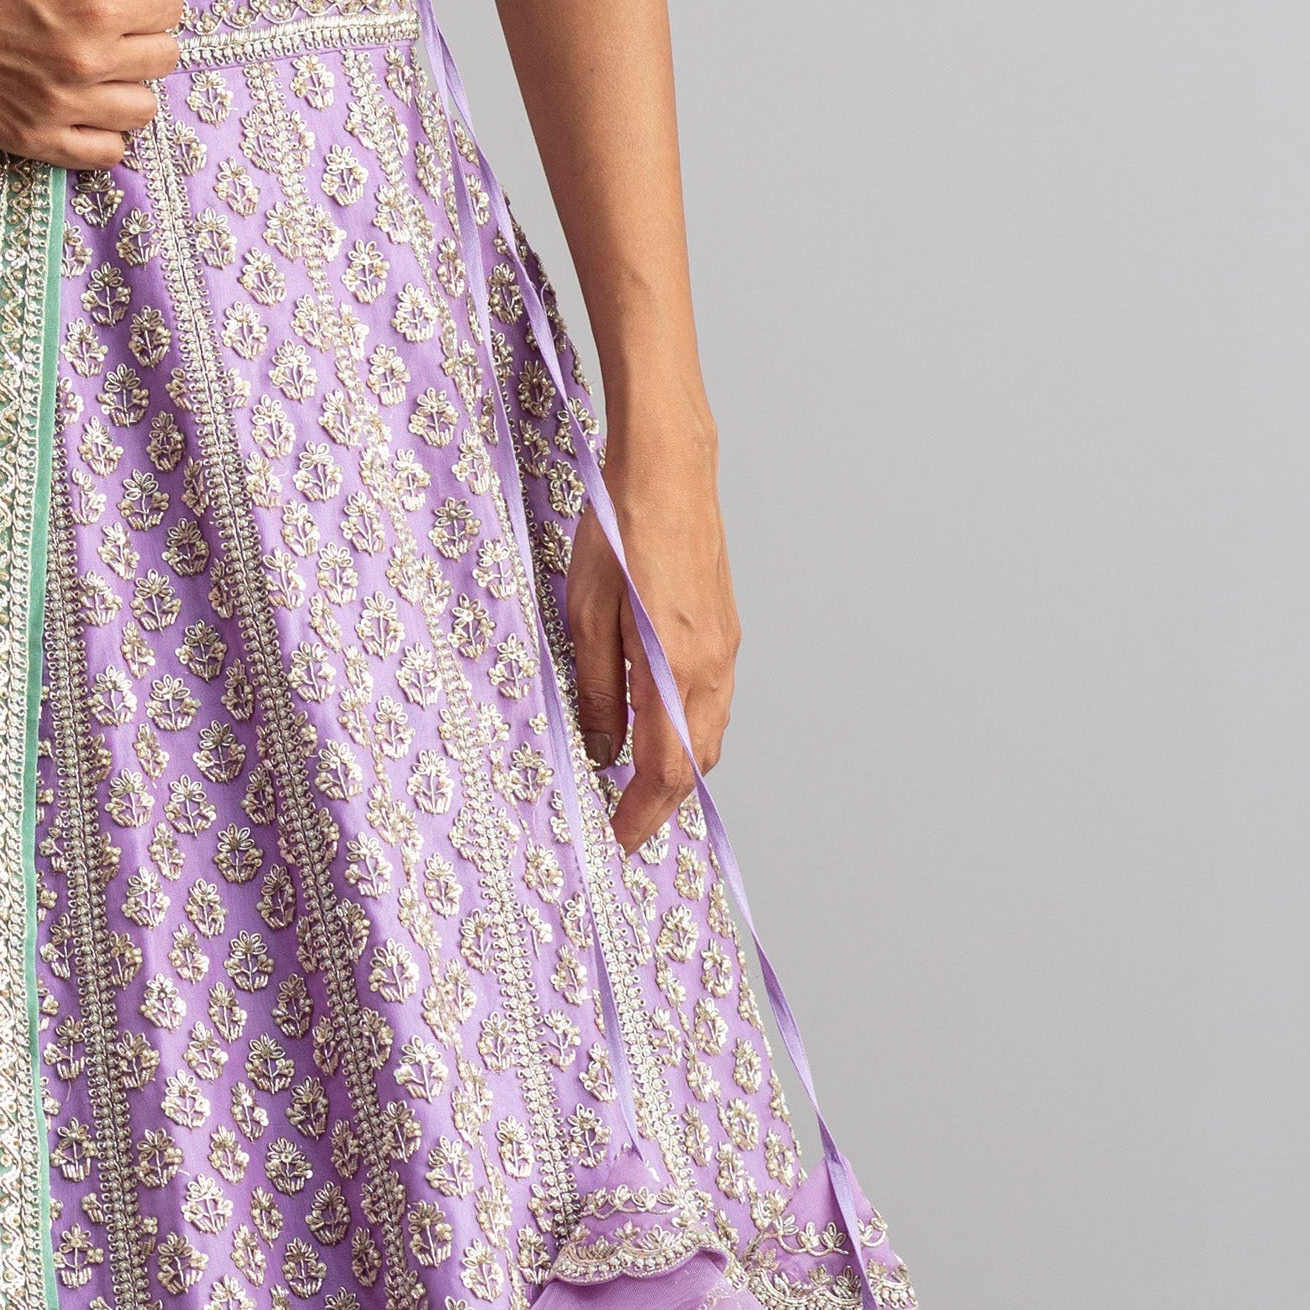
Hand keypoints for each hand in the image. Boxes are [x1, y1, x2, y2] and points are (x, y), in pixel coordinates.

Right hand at [0, 0, 193, 166]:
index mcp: (95, 7)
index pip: (170, 8)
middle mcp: (86, 62)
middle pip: (164, 58)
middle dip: (143, 37)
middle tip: (104, 28)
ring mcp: (62, 108)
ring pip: (143, 109)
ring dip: (129, 85)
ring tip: (95, 68)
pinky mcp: (36, 140)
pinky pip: (106, 153)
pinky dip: (107, 133)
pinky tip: (86, 107)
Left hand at [570, 432, 739, 852]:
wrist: (669, 468)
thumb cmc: (620, 529)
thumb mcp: (585, 613)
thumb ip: (597, 688)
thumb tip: (602, 749)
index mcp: (676, 667)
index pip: (667, 770)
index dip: (643, 815)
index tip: (619, 841)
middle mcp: (712, 665)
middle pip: (696, 761)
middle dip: (662, 802)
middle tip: (624, 824)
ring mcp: (724, 646)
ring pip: (709, 731)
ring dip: (678, 768)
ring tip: (636, 788)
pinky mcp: (722, 627)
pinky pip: (712, 699)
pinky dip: (688, 730)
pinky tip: (656, 728)